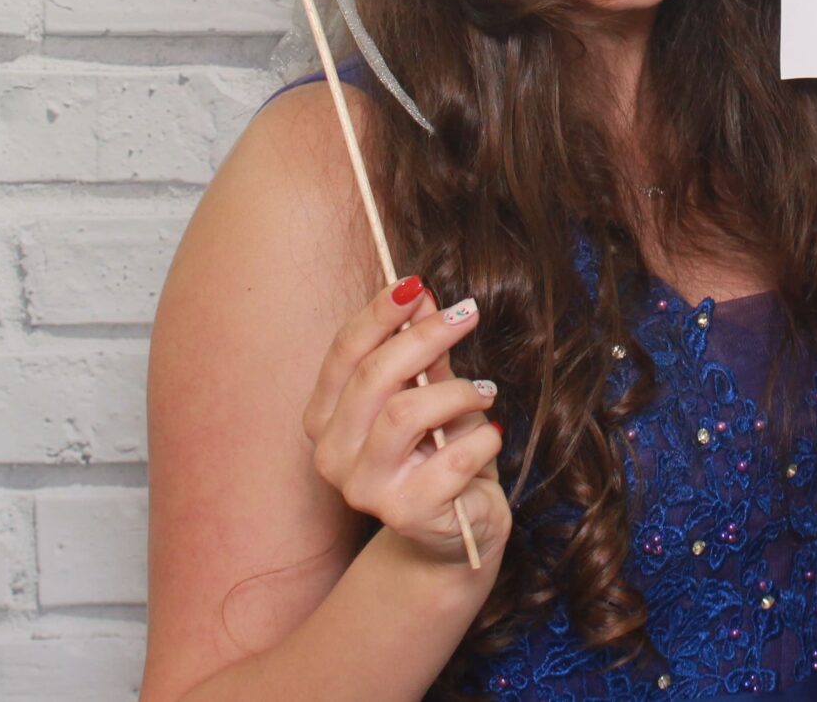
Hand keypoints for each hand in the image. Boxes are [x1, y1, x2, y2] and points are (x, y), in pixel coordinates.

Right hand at [301, 277, 508, 566]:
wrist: (457, 533)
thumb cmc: (440, 455)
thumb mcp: (431, 395)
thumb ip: (422, 353)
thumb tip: (423, 296)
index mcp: (325, 418)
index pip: (345, 353)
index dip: (380, 314)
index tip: (418, 284)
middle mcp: (332, 454)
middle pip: (374, 377)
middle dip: (425, 337)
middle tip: (468, 315)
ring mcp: (363, 489)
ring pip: (405, 414)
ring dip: (458, 390)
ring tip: (486, 391)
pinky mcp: (404, 514)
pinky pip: (450, 459)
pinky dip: (481, 438)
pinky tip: (491, 435)